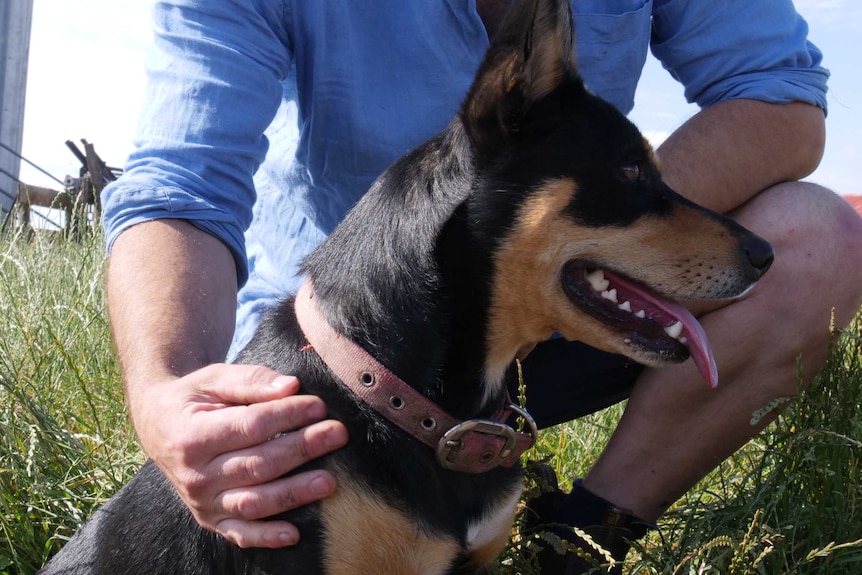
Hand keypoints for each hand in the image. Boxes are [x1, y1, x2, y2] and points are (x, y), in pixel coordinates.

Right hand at [129, 363, 348, 547]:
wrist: (159, 425)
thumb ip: (251, 380)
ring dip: (294, 493)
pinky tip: (294, 534)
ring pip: (254, 501)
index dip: (288, 416)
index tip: (319, 406)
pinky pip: (240, 534)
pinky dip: (266, 537)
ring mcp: (202, 502)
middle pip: (259, 464)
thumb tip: (290, 387)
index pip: (251, 426)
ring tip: (329, 481)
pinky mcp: (211, 519)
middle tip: (338, 434)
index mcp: (192, 436)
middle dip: (302, 448)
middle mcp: (195, 475)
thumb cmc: (193, 398)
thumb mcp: (214, 379)